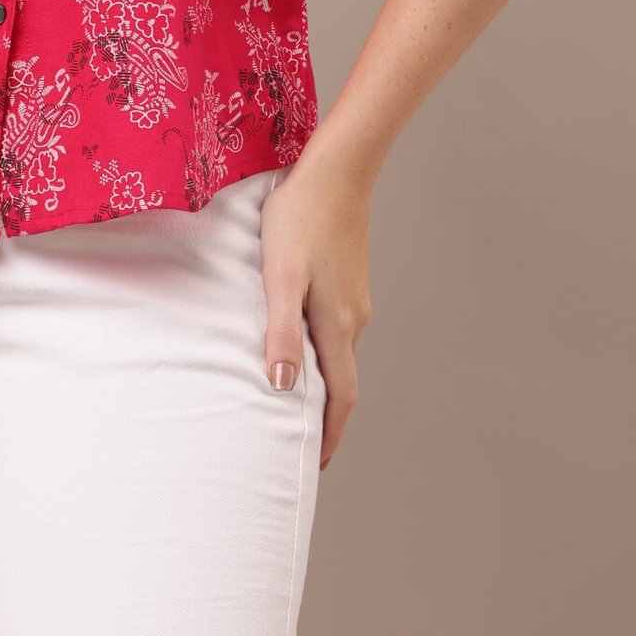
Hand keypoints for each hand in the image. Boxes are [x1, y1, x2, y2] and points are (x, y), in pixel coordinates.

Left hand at [258, 137, 373, 471]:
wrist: (336, 171)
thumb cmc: (300, 220)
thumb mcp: (281, 277)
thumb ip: (281, 332)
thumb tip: (281, 388)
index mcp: (338, 325)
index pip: (341, 397)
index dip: (329, 434)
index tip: (315, 464)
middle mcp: (354, 317)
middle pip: (344, 380)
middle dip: (327, 416)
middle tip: (302, 443)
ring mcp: (354, 296)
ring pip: (340, 351)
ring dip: (324, 381)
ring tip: (296, 399)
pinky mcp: (348, 277)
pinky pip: (338, 326)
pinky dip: (323, 349)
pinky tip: (301, 341)